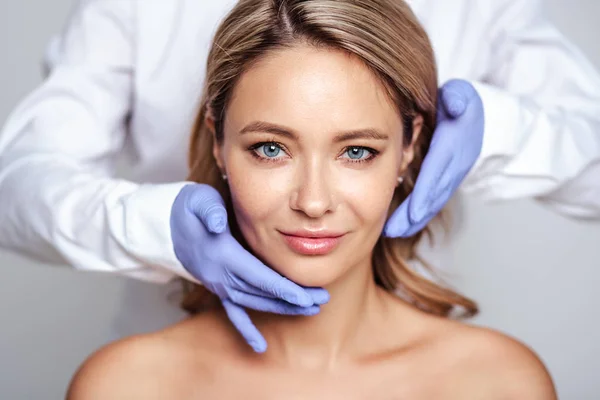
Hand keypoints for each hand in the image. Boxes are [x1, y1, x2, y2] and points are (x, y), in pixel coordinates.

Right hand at [170, 184, 328, 352]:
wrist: (170, 225)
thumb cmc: (192, 209)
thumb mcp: (199, 201)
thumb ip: (209, 210)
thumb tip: (216, 223)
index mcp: (224, 255)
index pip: (258, 276)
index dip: (282, 287)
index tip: (305, 296)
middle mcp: (221, 275)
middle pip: (262, 292)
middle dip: (292, 299)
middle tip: (320, 301)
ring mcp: (219, 285)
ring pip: (254, 302)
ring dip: (282, 308)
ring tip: (310, 310)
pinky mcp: (218, 288)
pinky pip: (233, 313)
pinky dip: (246, 330)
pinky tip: (259, 347)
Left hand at [384, 79, 483, 236]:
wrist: (475, 113)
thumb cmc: (458, 101)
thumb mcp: (460, 93)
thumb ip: (458, 97)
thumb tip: (456, 105)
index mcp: (456, 142)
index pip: (439, 170)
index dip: (426, 191)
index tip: (413, 211)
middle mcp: (458, 162)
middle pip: (435, 192)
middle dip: (415, 213)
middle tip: (393, 230)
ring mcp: (454, 173)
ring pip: (434, 200)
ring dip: (415, 218)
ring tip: (392, 232)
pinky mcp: (447, 180)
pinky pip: (433, 200)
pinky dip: (419, 214)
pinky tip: (402, 226)